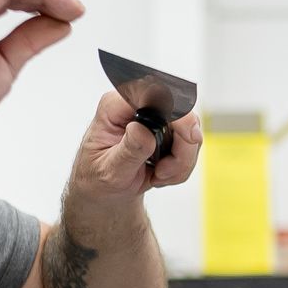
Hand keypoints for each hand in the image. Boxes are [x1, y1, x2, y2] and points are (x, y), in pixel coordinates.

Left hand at [65, 90, 200, 215]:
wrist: (103, 191)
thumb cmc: (97, 178)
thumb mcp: (109, 170)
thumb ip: (128, 150)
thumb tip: (142, 131)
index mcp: (116, 107)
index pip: (154, 96)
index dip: (178, 114)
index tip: (189, 137)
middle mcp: (136, 106)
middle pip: (181, 114)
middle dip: (181, 149)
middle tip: (164, 172)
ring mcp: (154, 118)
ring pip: (190, 131)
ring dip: (181, 161)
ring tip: (158, 175)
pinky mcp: (166, 130)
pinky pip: (190, 144)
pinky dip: (181, 166)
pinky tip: (161, 173)